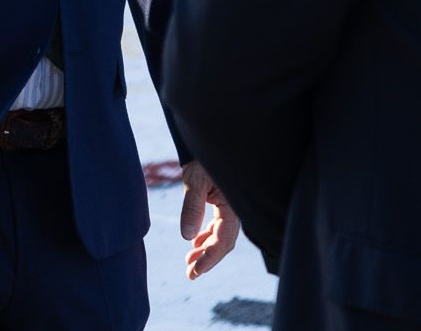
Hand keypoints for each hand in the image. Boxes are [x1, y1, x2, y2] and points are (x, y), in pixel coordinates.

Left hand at [178, 162, 240, 278]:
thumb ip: (191, 207)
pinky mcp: (223, 205)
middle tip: (190, 275)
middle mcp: (234, 211)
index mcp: (232, 208)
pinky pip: (218, 226)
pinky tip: (194, 242)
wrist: (207, 145)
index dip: (210, 258)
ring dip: (206, 250)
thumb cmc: (202, 160)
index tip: (195, 271)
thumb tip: (186, 236)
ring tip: (189, 262)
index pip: (224, 240)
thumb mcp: (194, 181)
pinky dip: (207, 236)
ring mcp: (230, 209)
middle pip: (223, 243)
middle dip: (207, 259)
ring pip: (220, 236)